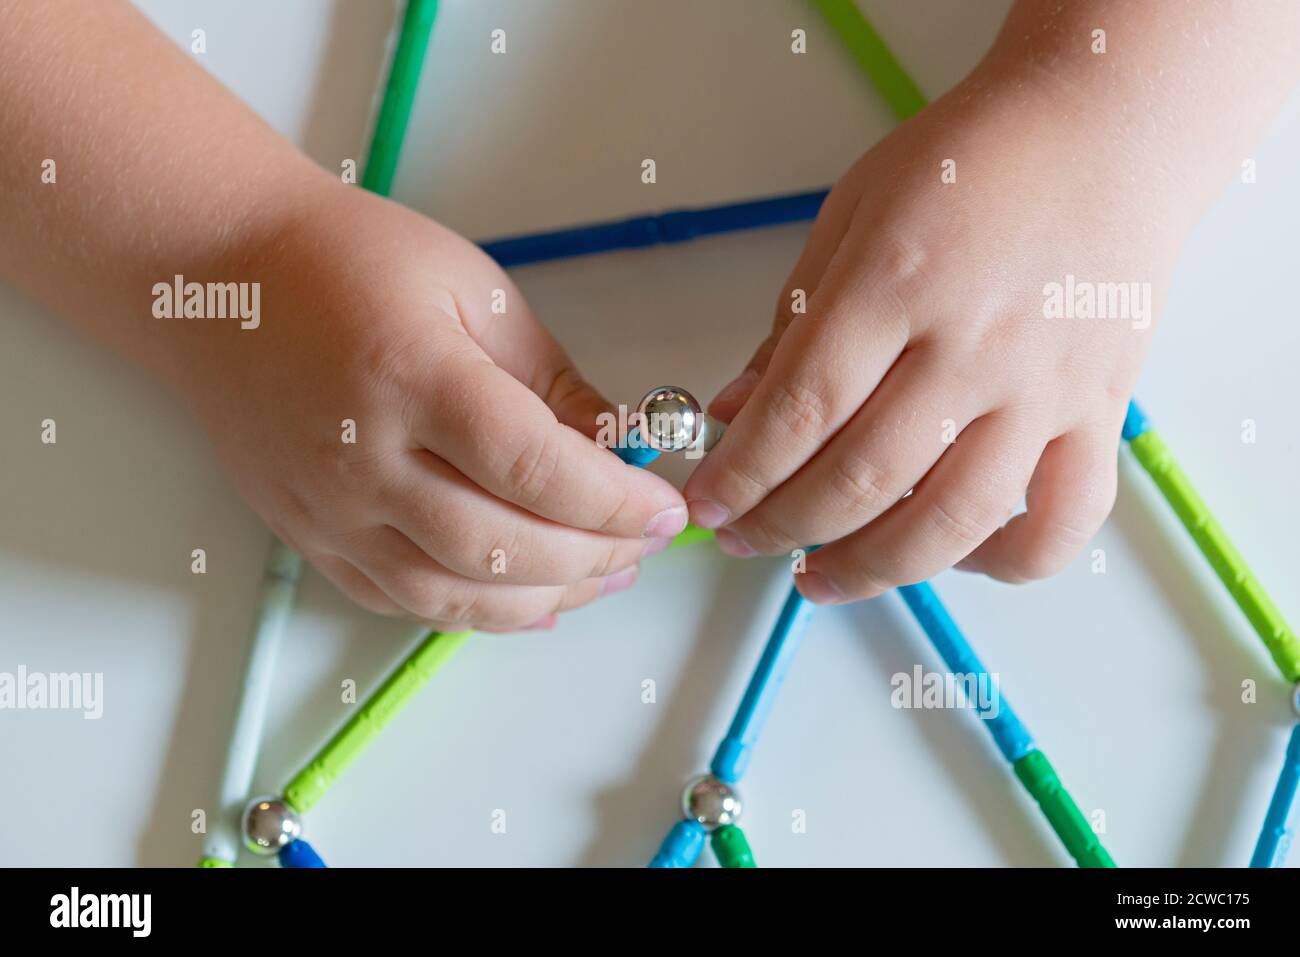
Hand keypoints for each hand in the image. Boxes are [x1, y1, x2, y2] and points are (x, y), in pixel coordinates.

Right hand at [184, 183, 685, 630]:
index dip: (615, 502)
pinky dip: (477, 613)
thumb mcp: (475, 292)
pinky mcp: (310, 537)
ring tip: (603, 577)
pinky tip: (532, 600)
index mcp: (412, 376)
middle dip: (595, 557)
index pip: (534, 468)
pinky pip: (403, 601)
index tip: (665, 508)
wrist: (223, 280)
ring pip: (452, 595)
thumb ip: (552, 382)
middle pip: (500, 546)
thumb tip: (619, 451)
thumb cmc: (351, 264)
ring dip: (545, 599)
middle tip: (647, 543)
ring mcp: (328, 509)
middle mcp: (362, 457)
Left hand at [685, 67, 1183, 601]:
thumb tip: (733, 412)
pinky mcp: (1101, 412)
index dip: (742, 475)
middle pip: (863, 477)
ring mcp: (1045, 387)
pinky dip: (1005, 562)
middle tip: (743, 540)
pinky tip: (951, 558)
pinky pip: (1063, 521)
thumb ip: (791, 323)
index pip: (802, 410)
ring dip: (871, 569)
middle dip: (783, 526)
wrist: (1104, 129)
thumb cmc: (969, 165)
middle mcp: (974, 344)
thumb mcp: (851, 216)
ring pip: (953, 520)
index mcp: (896, 281)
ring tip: (818, 578)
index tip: (708, 505)